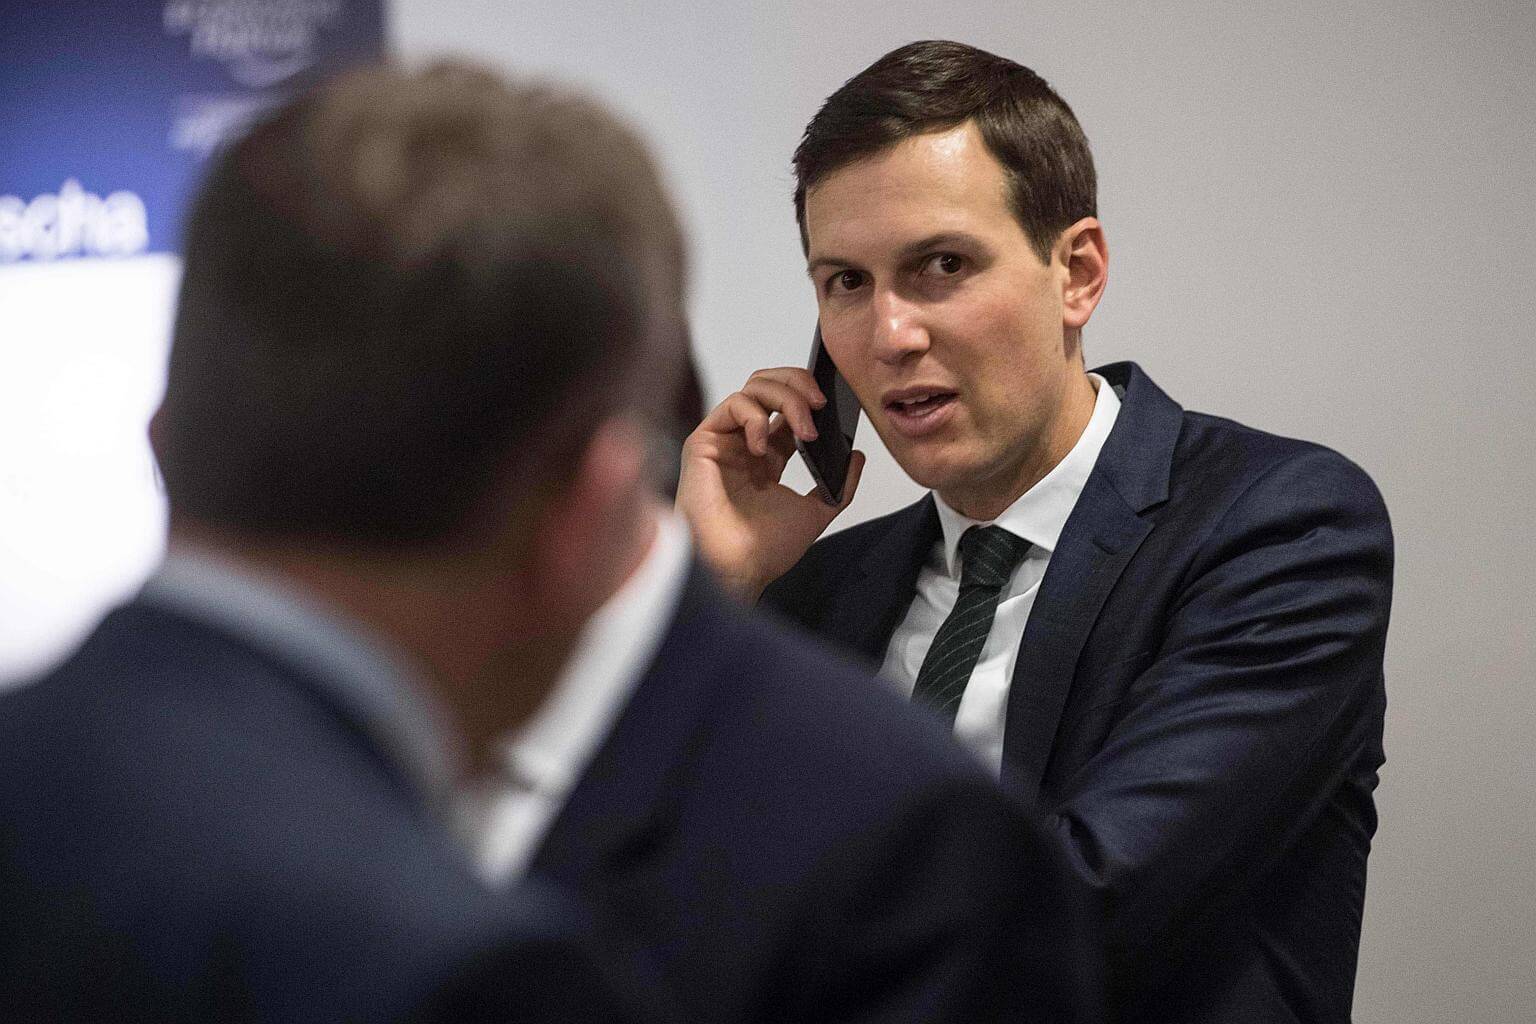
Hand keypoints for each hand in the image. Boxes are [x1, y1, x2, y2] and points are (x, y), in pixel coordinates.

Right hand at [675, 366, 864, 600]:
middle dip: (799, 383)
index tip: (832, 407)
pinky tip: (762, 447)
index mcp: (769, 457)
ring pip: (753, 388)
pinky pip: (733, 405)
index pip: (787, 406)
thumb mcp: (816, 513)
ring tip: (804, 428)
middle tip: (821, 403)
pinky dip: (755, 416)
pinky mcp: (704, 443)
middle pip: (769, 385)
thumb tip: (857, 456)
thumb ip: (840, 486)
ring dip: (786, 398)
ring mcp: (725, 441)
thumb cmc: (763, 550)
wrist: (737, 570)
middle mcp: (745, 443)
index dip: (810, 397)